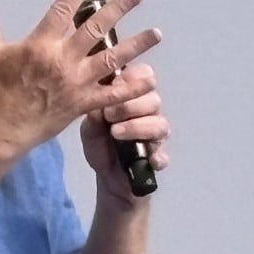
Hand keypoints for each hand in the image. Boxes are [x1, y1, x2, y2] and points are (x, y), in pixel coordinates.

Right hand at [0, 0, 162, 159]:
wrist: (0, 129)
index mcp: (40, 43)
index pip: (63, 8)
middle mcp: (62, 59)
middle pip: (96, 28)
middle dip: (118, 9)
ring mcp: (75, 82)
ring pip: (112, 58)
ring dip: (136, 45)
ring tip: (156, 33)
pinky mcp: (83, 104)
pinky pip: (112, 94)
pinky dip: (131, 87)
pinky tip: (149, 77)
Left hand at [80, 59, 169, 200]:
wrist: (107, 176)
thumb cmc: (100, 143)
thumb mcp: (90, 128)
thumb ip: (93, 116)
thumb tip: (98, 105)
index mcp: (134, 98)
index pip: (144, 76)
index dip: (132, 78)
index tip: (114, 85)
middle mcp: (149, 113)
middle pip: (153, 99)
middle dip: (130, 105)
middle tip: (108, 114)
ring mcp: (157, 136)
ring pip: (160, 124)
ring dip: (137, 126)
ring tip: (116, 132)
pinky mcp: (159, 158)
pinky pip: (164, 155)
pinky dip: (158, 157)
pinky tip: (149, 159)